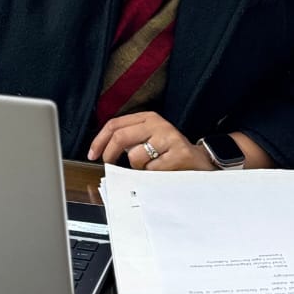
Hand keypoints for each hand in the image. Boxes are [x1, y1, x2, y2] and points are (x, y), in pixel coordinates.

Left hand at [87, 111, 215, 171]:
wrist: (200, 162)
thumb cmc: (170, 153)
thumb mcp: (149, 139)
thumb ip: (129, 140)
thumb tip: (102, 151)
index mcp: (148, 118)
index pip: (115, 124)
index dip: (99, 140)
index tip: (93, 154)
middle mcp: (158, 124)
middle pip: (120, 137)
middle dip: (109, 154)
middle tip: (108, 165)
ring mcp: (168, 138)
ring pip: (135, 157)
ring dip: (138, 168)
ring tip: (151, 167)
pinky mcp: (178, 155)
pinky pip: (151, 170)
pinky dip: (152, 176)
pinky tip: (163, 171)